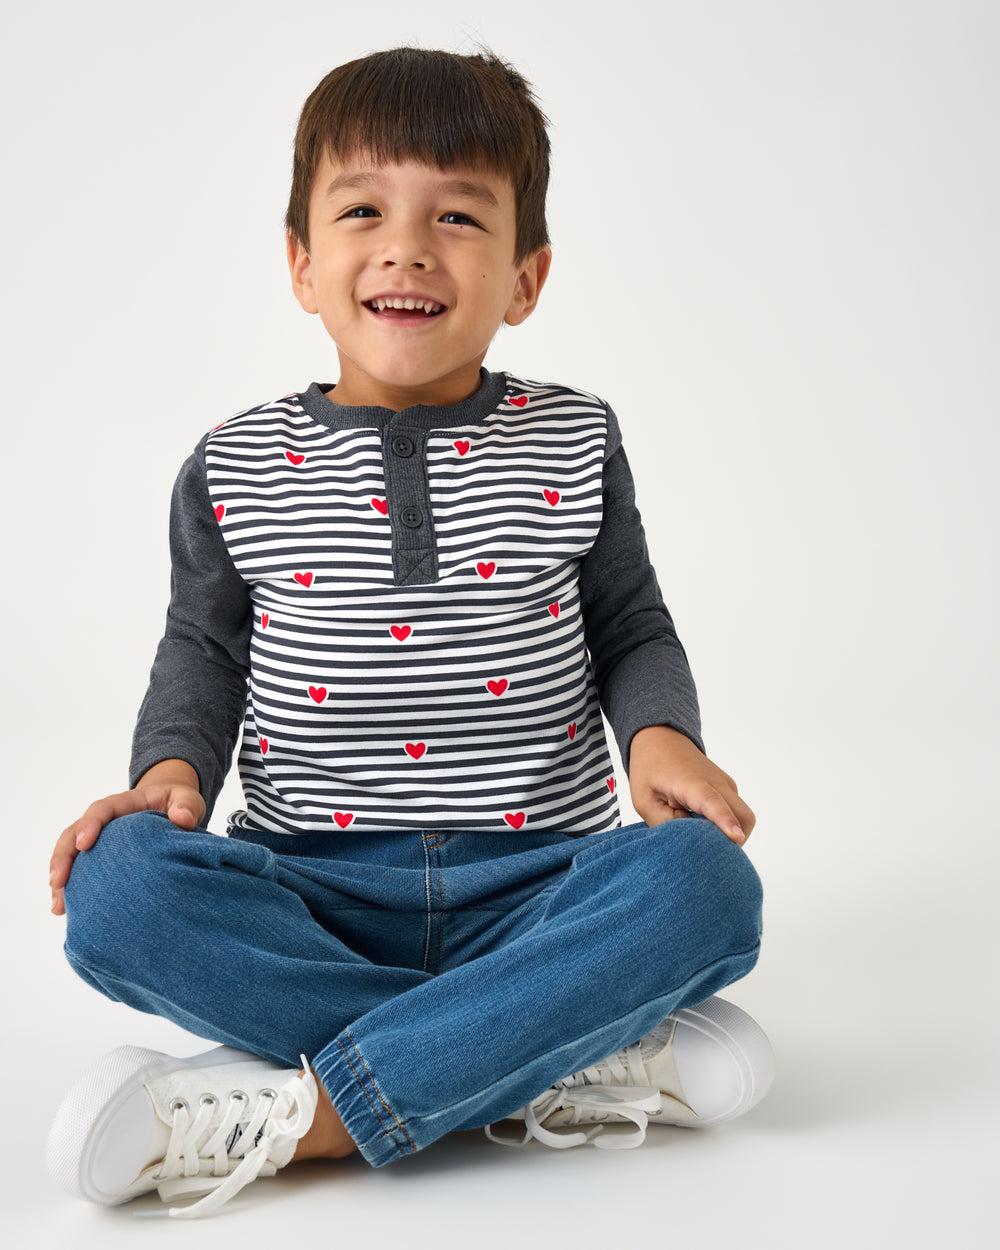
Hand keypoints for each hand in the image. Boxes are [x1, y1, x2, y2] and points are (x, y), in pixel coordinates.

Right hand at [49, 760, 203, 915]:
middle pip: (74, 833)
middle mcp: (104, 821)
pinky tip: (65, 910)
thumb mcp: (188, 799)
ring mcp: (98, 839)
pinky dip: (71, 889)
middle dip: (63, 857)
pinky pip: (79, 871)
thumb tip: (183, 819)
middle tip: (58, 881)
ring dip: (61, 878)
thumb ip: (187, 805)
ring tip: (58, 906)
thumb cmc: (178, 803)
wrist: (173, 808)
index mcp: (123, 804)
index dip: (90, 825)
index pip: (100, 810)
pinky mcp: (99, 857)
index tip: (84, 845)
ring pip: (70, 854)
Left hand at [628, 725, 754, 844]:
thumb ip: (664, 823)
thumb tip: (689, 841)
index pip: (713, 803)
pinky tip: (703, 824)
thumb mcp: (644, 800)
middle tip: (709, 852)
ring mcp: (726, 785)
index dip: (725, 821)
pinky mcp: (728, 788)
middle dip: (734, 841)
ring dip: (730, 833)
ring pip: (743, 817)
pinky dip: (728, 824)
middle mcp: (716, 783)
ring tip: (701, 835)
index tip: (736, 837)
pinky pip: (737, 812)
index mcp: (692, 783)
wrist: (661, 739)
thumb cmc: (650, 769)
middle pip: (743, 816)